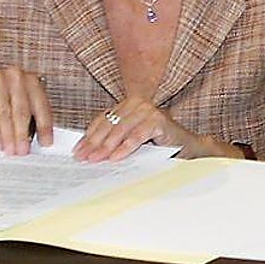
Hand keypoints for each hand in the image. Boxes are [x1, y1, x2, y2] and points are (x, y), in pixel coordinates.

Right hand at [0, 67, 52, 155]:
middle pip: (21, 111)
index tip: (46, 143)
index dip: (44, 126)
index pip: (41, 106)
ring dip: (7, 136)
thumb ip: (31, 115)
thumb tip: (40, 140)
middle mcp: (16, 78)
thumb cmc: (3, 95)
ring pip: (4, 114)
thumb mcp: (20, 100)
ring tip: (9, 150)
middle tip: (22, 151)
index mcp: (32, 81)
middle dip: (22, 134)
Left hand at [72, 96, 236, 161]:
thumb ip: (114, 139)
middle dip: (95, 144)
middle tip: (85, 158)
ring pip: (122, 129)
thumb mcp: (131, 140)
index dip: (88, 136)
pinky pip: (138, 136)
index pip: (103, 120)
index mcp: (128, 105)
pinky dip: (126, 148)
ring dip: (107, 147)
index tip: (78, 152)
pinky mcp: (159, 120)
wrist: (186, 147)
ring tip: (97, 159)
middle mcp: (137, 103)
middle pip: (110, 125)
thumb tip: (88, 151)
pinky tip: (116, 158)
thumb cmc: (157, 144)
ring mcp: (149, 110)